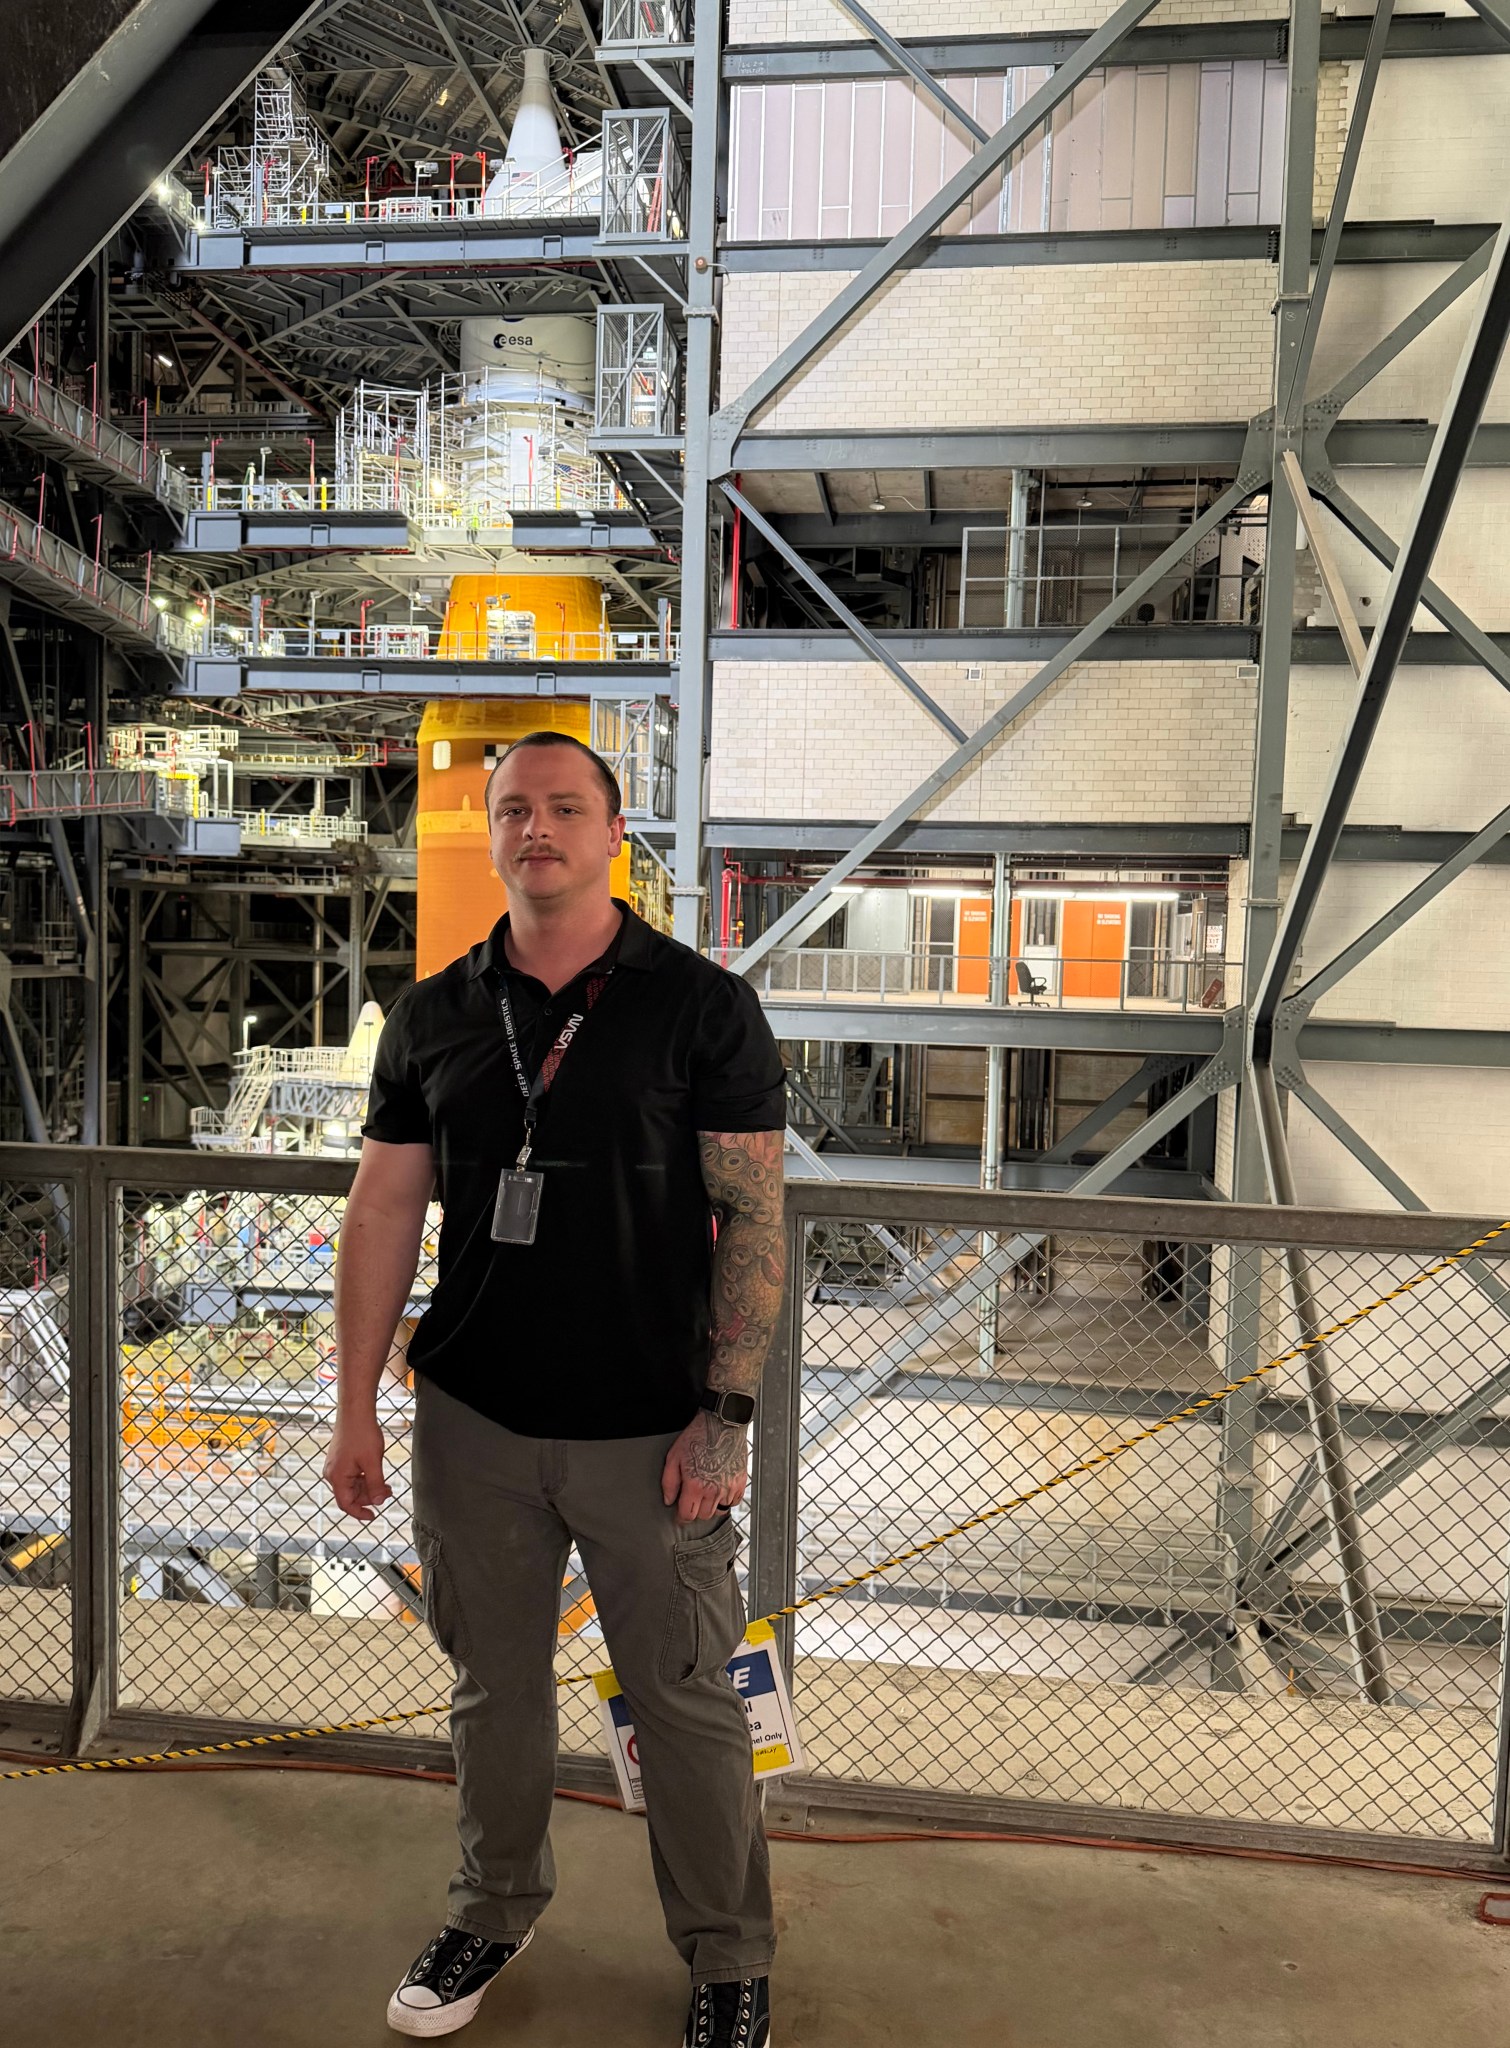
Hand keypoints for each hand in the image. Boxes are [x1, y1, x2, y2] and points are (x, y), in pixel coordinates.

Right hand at [323, 1413, 391, 1519]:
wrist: (355, 1411)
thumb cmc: (362, 1434)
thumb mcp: (373, 1462)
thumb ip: (376, 1484)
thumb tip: (379, 1502)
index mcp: (337, 1477)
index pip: (346, 1504)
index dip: (360, 1513)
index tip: (373, 1516)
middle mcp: (332, 1473)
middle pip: (350, 1495)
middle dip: (369, 1496)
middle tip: (388, 1493)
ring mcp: (336, 1465)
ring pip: (353, 1485)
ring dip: (369, 1486)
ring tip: (386, 1484)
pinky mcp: (341, 1459)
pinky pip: (352, 1475)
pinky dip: (365, 1477)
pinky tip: (377, 1474)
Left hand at [661, 1410, 747, 1524]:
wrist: (722, 1424)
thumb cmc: (698, 1437)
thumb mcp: (674, 1457)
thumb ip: (669, 1482)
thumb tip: (669, 1500)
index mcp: (695, 1486)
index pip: (688, 1515)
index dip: (681, 1517)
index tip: (680, 1514)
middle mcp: (714, 1490)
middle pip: (703, 1516)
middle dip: (696, 1510)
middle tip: (692, 1499)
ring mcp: (729, 1487)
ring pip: (719, 1511)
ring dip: (711, 1505)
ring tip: (706, 1492)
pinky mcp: (740, 1482)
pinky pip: (734, 1502)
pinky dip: (726, 1500)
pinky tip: (719, 1489)